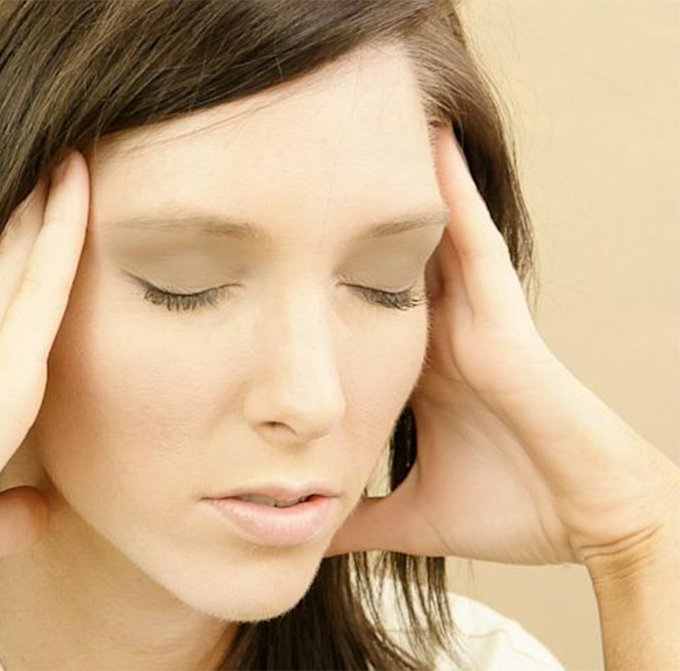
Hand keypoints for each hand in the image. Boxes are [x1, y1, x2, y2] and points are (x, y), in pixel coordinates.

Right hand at [0, 150, 87, 619]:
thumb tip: (44, 510)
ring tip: (70, 146)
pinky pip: (41, 282)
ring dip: (44, 202)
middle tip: (50, 159)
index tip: (28, 223)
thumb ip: (8, 511)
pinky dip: (61, 228)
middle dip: (24, 216)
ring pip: (18, 258)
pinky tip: (77, 180)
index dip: (6, 262)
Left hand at [326, 127, 679, 567]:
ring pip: (428, 239)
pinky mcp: (504, 321)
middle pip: (385, 263)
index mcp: (420, 372)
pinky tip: (430, 150)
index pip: (361, 313)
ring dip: (396, 190)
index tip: (269, 253)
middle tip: (299, 170)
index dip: (320, 279)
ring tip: (353, 133)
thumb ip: (359, 517)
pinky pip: (479, 245)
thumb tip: (305, 536)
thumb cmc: (518, 510)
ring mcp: (476, 321)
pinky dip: (455, 198)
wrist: (592, 521)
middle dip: (347, 220)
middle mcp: (443, 336)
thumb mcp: (412, 514)